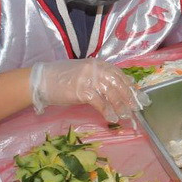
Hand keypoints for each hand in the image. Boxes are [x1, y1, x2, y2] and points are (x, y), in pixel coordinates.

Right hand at [29, 59, 146, 124]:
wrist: (41, 80)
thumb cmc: (62, 79)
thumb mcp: (85, 72)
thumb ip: (101, 77)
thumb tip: (120, 86)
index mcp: (98, 64)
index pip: (119, 75)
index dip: (131, 87)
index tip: (140, 97)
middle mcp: (96, 68)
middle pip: (118, 84)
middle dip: (129, 97)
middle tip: (137, 109)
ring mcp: (89, 78)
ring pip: (111, 93)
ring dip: (121, 106)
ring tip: (126, 116)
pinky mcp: (82, 90)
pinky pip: (99, 102)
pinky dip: (107, 111)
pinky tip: (112, 118)